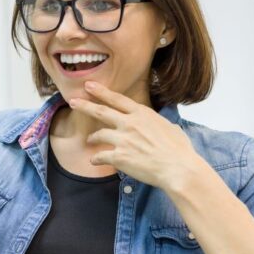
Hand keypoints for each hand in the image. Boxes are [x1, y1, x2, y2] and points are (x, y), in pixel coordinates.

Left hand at [69, 81, 205, 192]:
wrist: (178, 168)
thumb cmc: (179, 150)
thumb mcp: (171, 128)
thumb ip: (160, 124)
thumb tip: (164, 126)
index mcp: (142, 114)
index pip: (117, 99)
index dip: (101, 92)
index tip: (89, 85)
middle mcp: (130, 123)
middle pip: (101, 111)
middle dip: (85, 105)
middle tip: (73, 101)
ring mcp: (123, 140)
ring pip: (99, 135)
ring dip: (92, 138)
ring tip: (90, 140)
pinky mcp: (119, 157)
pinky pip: (101, 156)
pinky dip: (96, 159)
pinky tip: (94, 161)